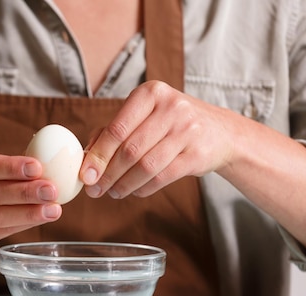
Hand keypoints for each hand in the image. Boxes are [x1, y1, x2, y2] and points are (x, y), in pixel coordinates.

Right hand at [0, 148, 61, 255]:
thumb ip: (11, 168)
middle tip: (51, 190)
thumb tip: (54, 165)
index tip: (37, 167)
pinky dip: (24, 223)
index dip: (10, 167)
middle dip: (24, 191)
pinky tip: (42, 217)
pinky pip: (1, 231)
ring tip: (53, 209)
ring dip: (28, 212)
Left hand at [80, 80, 235, 198]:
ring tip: (113, 192)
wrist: (221, 133)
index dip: (98, 155)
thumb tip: (86, 157)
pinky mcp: (198, 154)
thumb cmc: (170, 124)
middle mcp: (172, 107)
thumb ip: (113, 131)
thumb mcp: (144, 116)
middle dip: (108, 174)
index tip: (85, 175)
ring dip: (124, 184)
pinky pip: (162, 177)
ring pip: (145, 166)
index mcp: (151, 93)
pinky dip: (143, 188)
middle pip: (129, 150)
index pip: (117, 129)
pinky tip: (134, 191)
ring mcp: (188, 130)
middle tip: (94, 189)